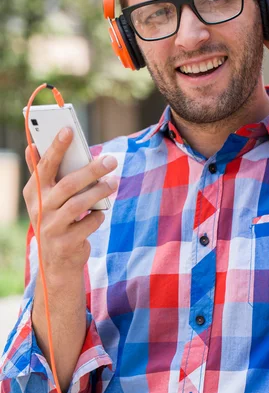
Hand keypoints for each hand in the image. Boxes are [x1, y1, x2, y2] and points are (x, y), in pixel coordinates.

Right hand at [23, 128, 117, 275]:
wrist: (56, 262)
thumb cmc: (55, 220)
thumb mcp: (45, 199)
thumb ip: (42, 174)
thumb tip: (31, 147)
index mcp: (34, 193)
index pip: (44, 166)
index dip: (55, 147)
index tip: (68, 129)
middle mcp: (40, 209)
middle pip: (68, 184)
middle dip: (91, 170)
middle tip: (111, 160)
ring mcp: (51, 228)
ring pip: (79, 204)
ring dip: (100, 192)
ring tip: (113, 182)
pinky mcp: (66, 243)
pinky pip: (89, 223)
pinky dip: (98, 216)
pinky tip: (100, 213)